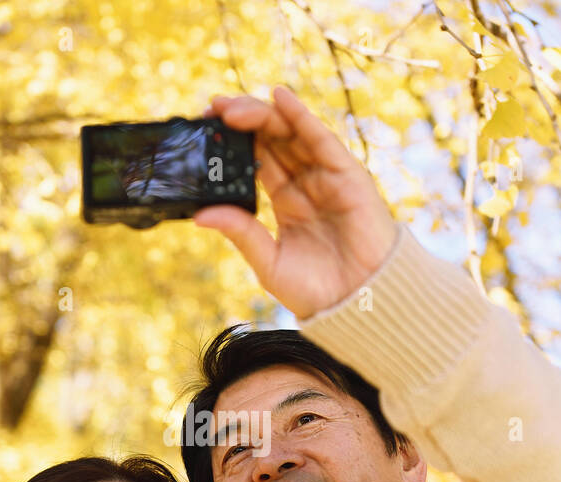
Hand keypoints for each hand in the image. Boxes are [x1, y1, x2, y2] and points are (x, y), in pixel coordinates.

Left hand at [194, 85, 399, 318]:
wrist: (360, 305)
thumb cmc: (317, 291)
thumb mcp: (268, 262)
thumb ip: (240, 234)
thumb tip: (200, 214)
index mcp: (286, 201)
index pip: (256, 159)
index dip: (233, 140)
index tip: (205, 127)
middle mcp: (305, 183)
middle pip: (270, 139)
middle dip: (242, 120)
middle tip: (212, 109)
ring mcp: (327, 176)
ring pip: (291, 133)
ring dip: (262, 114)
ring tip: (232, 107)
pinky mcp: (348, 175)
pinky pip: (321, 139)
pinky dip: (301, 116)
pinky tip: (280, 97)